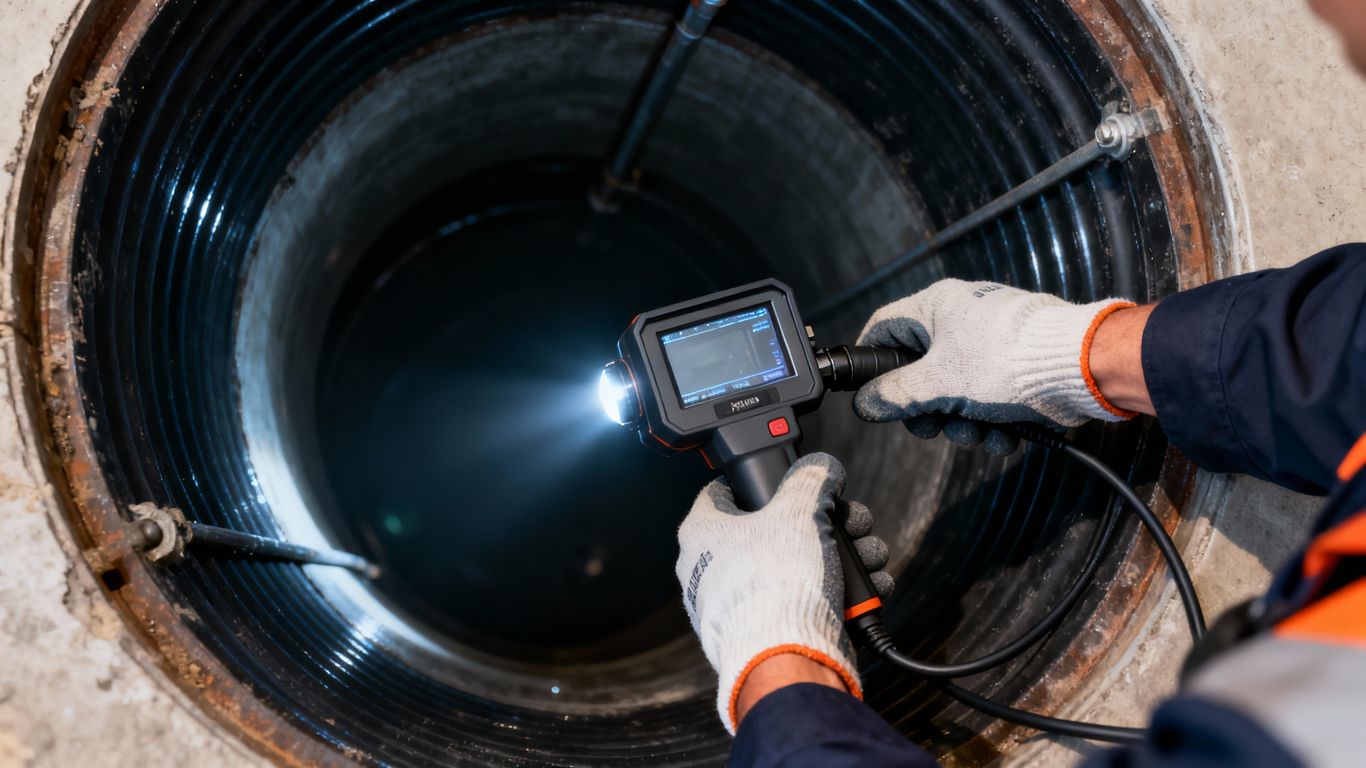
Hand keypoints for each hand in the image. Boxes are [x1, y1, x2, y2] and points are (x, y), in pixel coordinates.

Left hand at [675, 453, 893, 732]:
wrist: (786, 659)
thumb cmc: (775, 585)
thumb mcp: (798, 512)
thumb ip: (811, 481)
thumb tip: (821, 468)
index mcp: (703, 532)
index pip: (724, 489)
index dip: (760, 480)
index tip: (790, 480)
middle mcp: (714, 568)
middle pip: (776, 527)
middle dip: (826, 524)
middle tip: (852, 523)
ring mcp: (741, 603)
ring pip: (799, 563)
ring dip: (844, 557)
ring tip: (870, 557)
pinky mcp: (769, 630)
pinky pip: (805, 599)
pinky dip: (838, 592)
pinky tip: (869, 588)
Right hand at [854, 279, 1138, 452]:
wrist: (1083, 368)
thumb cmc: (1010, 360)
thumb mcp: (940, 383)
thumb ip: (896, 395)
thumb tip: (865, 404)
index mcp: (936, 307)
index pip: (884, 328)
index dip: (870, 362)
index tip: (869, 394)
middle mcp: (961, 320)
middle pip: (919, 370)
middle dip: (927, 410)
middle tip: (933, 428)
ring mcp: (990, 343)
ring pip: (954, 391)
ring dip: (962, 423)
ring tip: (980, 434)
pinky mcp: (1015, 367)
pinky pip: (987, 397)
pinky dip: (991, 421)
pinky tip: (1004, 436)